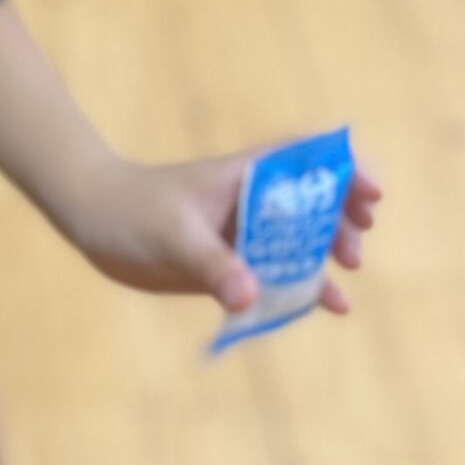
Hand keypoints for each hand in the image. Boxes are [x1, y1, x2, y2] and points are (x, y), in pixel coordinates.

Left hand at [60, 149, 382, 315]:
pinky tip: (327, 305)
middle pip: (313, 201)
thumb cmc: (130, 210)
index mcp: (243, 176)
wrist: (91, 218)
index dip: (344, 169)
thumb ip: (213, 264)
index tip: (372, 194)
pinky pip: (275, 271)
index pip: (305, 159)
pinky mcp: (227, 260)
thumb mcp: (174, 236)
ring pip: (298, 237)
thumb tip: (251, 296)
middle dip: (343, 220)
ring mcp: (239, 230)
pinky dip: (302, 284)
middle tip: (353, 251)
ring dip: (327, 252)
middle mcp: (249, 199)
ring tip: (347, 274)